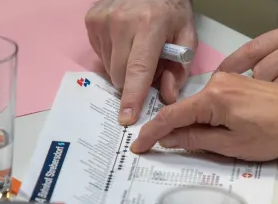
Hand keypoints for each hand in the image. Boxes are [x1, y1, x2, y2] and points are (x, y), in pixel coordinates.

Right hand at [85, 0, 196, 124]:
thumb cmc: (170, 10)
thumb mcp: (186, 36)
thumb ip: (179, 69)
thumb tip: (167, 97)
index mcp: (149, 25)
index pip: (138, 70)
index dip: (133, 97)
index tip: (127, 118)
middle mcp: (122, 22)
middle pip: (120, 75)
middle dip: (133, 83)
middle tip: (148, 67)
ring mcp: (103, 20)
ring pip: (109, 68)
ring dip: (123, 69)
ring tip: (136, 49)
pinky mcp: (91, 20)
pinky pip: (100, 55)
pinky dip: (113, 56)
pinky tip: (124, 41)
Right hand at [130, 72, 277, 160]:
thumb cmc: (274, 134)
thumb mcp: (230, 145)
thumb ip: (195, 140)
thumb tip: (169, 139)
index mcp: (212, 97)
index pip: (171, 116)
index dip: (151, 133)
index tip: (138, 146)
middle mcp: (218, 82)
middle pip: (184, 109)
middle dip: (171, 130)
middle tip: (157, 151)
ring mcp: (230, 80)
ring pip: (199, 106)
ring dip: (192, 125)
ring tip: (190, 146)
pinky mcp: (241, 83)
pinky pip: (213, 101)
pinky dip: (206, 117)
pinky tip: (209, 132)